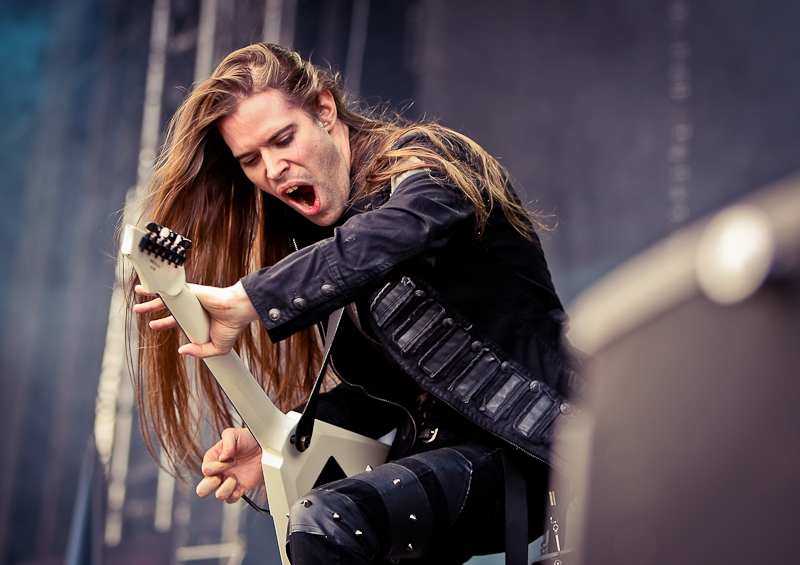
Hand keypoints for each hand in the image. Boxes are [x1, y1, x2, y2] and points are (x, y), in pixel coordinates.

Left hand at [133, 281, 257, 357]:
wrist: (238, 312)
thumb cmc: (232, 327)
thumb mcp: (216, 348)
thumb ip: (199, 352)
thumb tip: (181, 351)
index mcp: (197, 319)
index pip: (176, 320)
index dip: (164, 322)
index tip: (154, 325)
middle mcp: (191, 307)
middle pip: (168, 306)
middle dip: (152, 308)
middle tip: (140, 310)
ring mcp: (189, 299)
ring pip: (167, 297)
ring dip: (151, 296)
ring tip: (138, 294)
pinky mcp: (189, 292)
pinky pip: (172, 289)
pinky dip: (160, 286)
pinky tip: (149, 284)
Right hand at [196, 428, 263, 502]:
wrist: (262, 447)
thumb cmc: (247, 439)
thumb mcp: (234, 434)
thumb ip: (227, 441)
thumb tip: (222, 457)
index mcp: (213, 460)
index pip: (206, 470)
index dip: (219, 467)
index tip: (233, 460)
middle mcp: (218, 473)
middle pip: (202, 490)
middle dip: (212, 484)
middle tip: (225, 475)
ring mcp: (227, 482)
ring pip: (219, 496)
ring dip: (228, 488)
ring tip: (236, 478)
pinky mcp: (238, 489)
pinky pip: (231, 500)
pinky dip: (236, 494)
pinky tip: (242, 484)